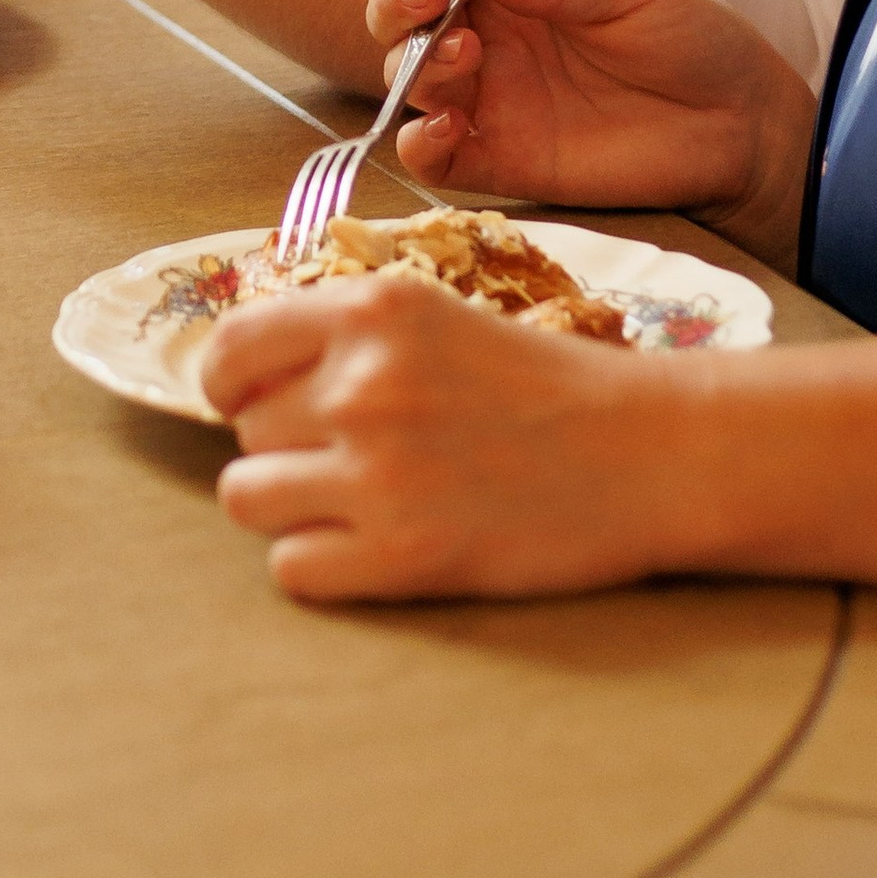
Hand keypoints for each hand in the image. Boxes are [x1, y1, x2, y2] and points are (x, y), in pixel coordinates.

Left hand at [203, 274, 704, 602]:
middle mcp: (364, 383)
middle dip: (286, 444)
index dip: (229, 382)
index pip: (231, 348)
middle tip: (354, 454)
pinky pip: (290, 568)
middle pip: (246, 430)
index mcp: (374, 309)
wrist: (646, 453)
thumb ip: (348, 335)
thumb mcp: (441, 316)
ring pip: (247, 498)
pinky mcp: (402, 555)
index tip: (251, 400)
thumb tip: (242, 375)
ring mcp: (378, 472)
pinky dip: (320, 564)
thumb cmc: (547, 386)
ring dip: (288, 505)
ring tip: (353, 502)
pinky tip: (373, 548)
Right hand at [369, 0, 814, 269]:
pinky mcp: (498, 160)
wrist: (740, 124)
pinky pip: (430, 157)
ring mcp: (488, 100)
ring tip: (465, 54)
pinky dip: (418, 142)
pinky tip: (448, 126)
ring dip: (414, 61)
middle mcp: (487, 36)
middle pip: (397, 14)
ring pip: (404, 78)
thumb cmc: (690, 38)